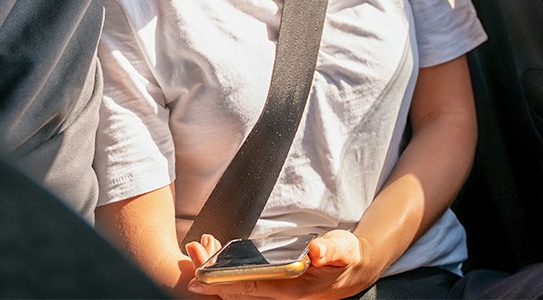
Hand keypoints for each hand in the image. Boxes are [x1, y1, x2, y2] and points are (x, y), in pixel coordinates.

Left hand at [188, 230, 377, 299]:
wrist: (350, 272)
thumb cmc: (345, 259)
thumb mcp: (344, 250)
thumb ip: (332, 250)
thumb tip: (317, 251)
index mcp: (292, 290)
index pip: (251, 289)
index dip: (223, 284)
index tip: (199, 278)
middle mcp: (278, 296)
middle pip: (236, 290)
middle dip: (211, 274)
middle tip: (192, 251)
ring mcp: (272, 292)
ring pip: (235, 288)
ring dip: (215, 271)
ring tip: (199, 248)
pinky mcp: (270, 286)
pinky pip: (241, 283)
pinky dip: (224, 270)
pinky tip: (214, 253)